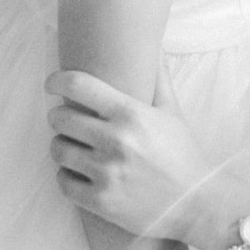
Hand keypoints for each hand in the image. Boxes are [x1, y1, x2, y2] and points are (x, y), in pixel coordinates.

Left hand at [46, 68, 214, 243]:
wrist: (196, 202)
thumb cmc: (183, 154)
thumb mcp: (172, 112)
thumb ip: (157, 79)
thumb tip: (154, 47)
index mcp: (131, 114)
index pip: (79, 85)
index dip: (58, 80)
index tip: (52, 83)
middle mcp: (116, 141)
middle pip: (60, 117)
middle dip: (59, 116)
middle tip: (65, 120)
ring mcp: (106, 173)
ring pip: (57, 149)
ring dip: (61, 145)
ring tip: (72, 146)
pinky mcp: (100, 201)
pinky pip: (62, 182)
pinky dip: (66, 176)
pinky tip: (77, 172)